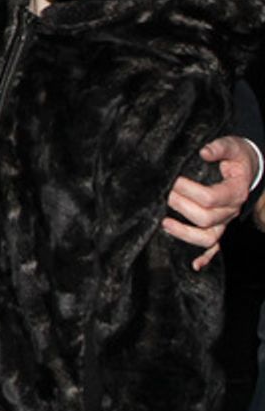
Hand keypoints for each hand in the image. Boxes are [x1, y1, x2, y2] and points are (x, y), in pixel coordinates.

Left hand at [162, 134, 256, 268]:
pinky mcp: (221, 226)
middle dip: (181, 207)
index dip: (188, 190)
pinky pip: (215, 247)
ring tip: (164, 224)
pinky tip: (193, 265)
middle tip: (163, 194)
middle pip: (206, 218)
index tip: (172, 180)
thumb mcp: (232, 145)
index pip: (211, 198)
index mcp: (235, 191)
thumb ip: (219, 147)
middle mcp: (232, 210)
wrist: (248, 168)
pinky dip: (205, 257)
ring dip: (185, 234)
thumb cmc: (237, 156)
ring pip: (209, 237)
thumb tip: (203, 152)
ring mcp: (226, 221)